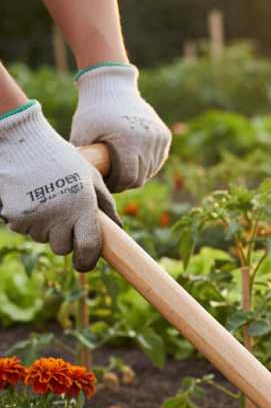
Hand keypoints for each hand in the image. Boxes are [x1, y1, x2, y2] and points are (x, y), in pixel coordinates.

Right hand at [0, 101, 121, 271]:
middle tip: (63, 217)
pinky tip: (30, 200)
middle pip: (63, 248)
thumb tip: (119, 228)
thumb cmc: (62, 160)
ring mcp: (36, 218)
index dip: (88, 261)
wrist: (21, 143)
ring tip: (46, 202)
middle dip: (65, 239)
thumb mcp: (91, 177)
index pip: (88, 247)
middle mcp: (60, 216)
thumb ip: (106, 204)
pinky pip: (24, 231)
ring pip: (43, 240)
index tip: (84, 263)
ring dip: (46, 229)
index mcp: (82, 207)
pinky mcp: (15, 217)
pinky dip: (27, 222)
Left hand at [70, 63, 170, 192]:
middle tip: (113, 180)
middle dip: (126, 182)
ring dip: (137, 174)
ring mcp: (158, 138)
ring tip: (121, 170)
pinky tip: (133, 161)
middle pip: (140, 177)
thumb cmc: (92, 112)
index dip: (116, 186)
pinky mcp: (164, 135)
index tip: (106, 184)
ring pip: (150, 171)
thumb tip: (78, 183)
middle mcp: (148, 141)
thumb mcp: (81, 135)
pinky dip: (146, 164)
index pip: (127, 178)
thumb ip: (83, 160)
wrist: (111, 87)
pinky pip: (157, 160)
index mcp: (128, 142)